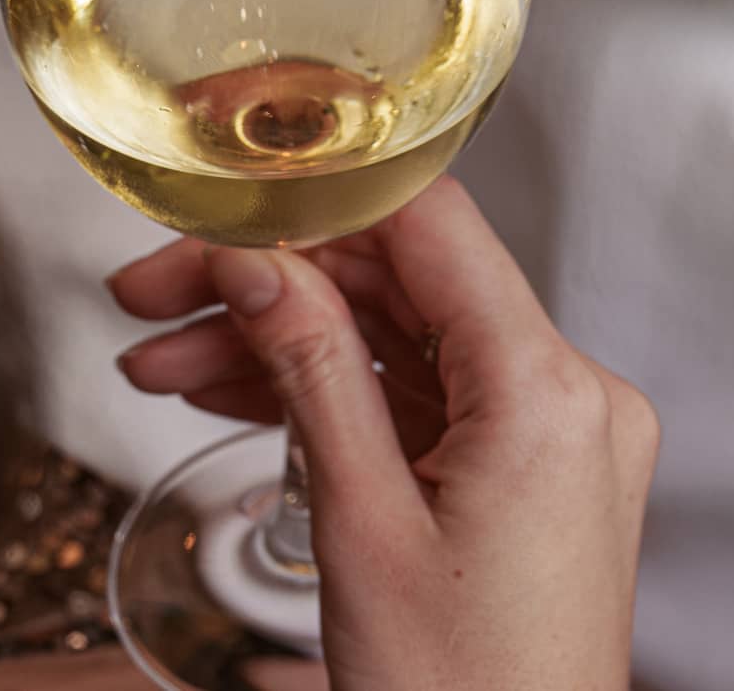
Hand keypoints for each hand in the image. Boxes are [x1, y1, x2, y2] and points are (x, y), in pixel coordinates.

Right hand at [108, 176, 658, 690]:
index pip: (430, 226)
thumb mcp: (361, 526)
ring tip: (168, 361)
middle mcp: (575, 392)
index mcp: (548, 392)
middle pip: (407, 283)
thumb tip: (255, 260)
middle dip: (275, 286)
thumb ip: (310, 370)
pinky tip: (242, 391)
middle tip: (159, 297)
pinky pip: (431, 394)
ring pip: (408, 340)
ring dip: (289, 342)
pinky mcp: (534, 461)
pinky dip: (343, 391)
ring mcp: (559, 428)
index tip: (227, 214)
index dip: (318, 206)